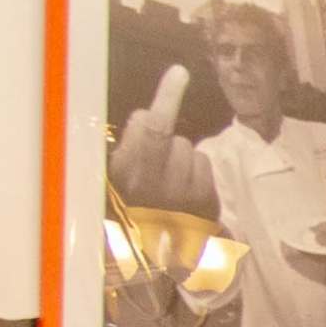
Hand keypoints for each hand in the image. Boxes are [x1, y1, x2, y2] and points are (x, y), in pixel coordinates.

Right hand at [108, 63, 202, 208]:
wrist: (162, 253)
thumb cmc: (138, 204)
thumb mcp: (121, 173)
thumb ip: (133, 143)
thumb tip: (148, 116)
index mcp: (125, 174)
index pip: (151, 129)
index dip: (167, 99)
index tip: (181, 73)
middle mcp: (154, 185)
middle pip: (170, 135)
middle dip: (166, 130)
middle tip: (169, 109)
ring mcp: (182, 195)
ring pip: (187, 148)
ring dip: (180, 156)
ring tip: (171, 180)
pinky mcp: (204, 202)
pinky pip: (202, 164)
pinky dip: (195, 170)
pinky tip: (186, 190)